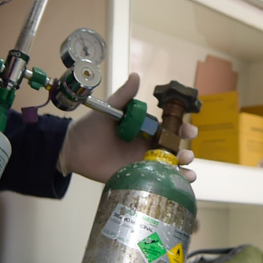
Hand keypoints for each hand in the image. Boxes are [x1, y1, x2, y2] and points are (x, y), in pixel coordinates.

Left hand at [56, 75, 199, 183]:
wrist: (72, 148)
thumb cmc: (91, 127)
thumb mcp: (110, 109)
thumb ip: (124, 95)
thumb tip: (136, 75)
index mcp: (145, 130)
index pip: (170, 130)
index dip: (182, 130)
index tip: (190, 131)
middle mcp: (147, 147)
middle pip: (173, 151)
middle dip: (186, 154)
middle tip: (186, 155)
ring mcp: (141, 164)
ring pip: (168, 169)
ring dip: (183, 171)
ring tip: (188, 174)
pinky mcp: (134, 178)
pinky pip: (154, 183)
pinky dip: (168, 186)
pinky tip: (176, 187)